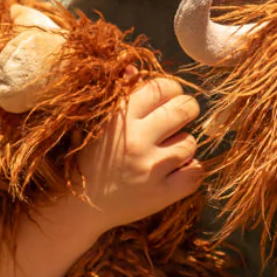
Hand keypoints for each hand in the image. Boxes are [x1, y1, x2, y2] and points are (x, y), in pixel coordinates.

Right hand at [76, 72, 203, 231]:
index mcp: (119, 117)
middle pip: (185, 109)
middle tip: (179, 118)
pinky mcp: (162, 194)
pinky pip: (196, 172)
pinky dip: (189, 171)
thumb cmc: (92, 160)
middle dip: (186, 110)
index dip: (171, 90)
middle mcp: (136, 140)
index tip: (168, 99)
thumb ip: (119, 94)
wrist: (80, 208)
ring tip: (166, 152)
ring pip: (191, 142)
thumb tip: (135, 68)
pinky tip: (174, 172)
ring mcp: (150, 168)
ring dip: (183, 145)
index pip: (162, 87)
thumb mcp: (99, 124)